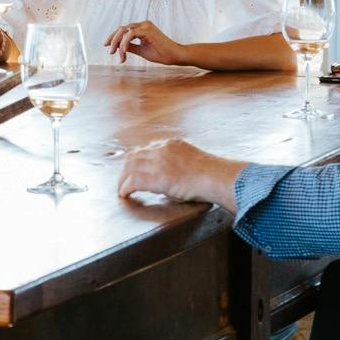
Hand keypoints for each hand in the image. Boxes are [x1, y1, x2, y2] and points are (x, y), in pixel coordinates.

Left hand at [104, 21, 184, 65]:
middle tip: (109, 51)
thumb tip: (117, 47)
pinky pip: (130, 34)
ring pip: (124, 30)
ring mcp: (146, 26)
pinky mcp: (148, 30)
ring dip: (117, 43)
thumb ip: (130, 47)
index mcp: (142, 28)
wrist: (175, 56)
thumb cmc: (160, 53)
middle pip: (121, 29)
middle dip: (112, 40)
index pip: (123, 30)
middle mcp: (143, 24)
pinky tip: (124, 52)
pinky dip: (125, 43)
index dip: (113, 37)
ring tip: (116, 54)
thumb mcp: (141, 50)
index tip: (106, 46)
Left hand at [117, 137, 236, 206]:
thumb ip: (178, 165)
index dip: (137, 160)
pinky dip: (125, 188)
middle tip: (123, 180)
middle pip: (134, 156)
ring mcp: (158, 162)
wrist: (218, 177)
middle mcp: (162, 150)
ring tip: (121, 189)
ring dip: (123, 179)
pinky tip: (124, 194)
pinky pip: (133, 181)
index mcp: (172, 144)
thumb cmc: (213, 174)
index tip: (134, 168)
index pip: (146, 149)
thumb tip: (171, 178)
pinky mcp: (156, 177)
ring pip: (130, 167)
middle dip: (126, 169)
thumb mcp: (193, 161)